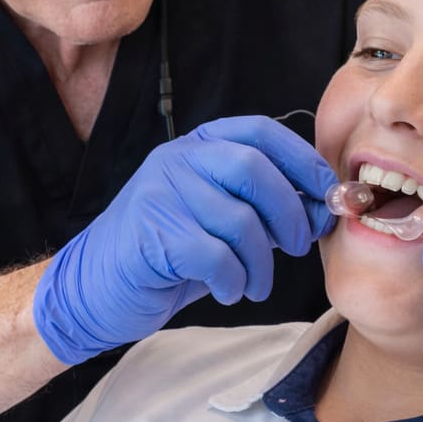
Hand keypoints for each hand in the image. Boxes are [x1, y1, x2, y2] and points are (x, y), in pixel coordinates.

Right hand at [34, 116, 335, 364]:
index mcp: (199, 146)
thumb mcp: (218, 218)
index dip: (303, 160)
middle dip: (288, 211)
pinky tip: (227, 290)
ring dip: (262, 262)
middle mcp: (178, 160)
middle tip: (298, 245)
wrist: (94, 287)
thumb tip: (323, 208)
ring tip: (255, 283)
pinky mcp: (152, 234)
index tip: (327, 194)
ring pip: (239, 220)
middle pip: (253, 169)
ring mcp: (161, 193)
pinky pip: (216, 256)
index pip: (261, 132)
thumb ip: (264, 207)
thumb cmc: (167, 253)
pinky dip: (234, 280)